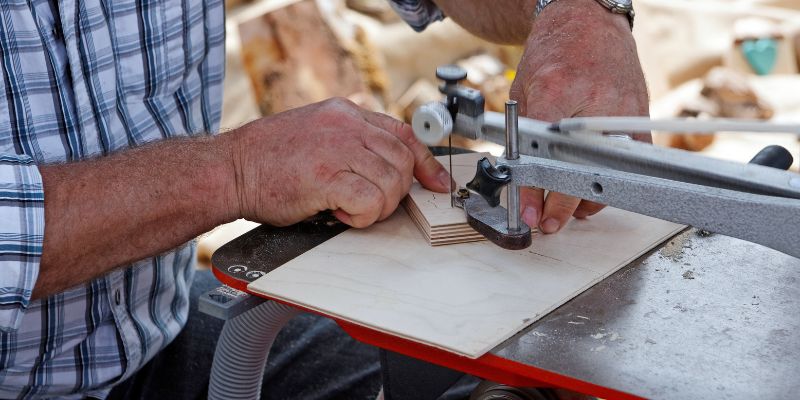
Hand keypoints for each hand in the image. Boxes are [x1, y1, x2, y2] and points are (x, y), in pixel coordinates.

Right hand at [225, 98, 450, 226]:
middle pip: (404, 160)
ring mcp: (338, 149)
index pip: (404, 134)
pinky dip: (363, 216)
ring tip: (350, 209)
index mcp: (346, 113)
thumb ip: (350, 140)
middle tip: (372, 204)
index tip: (436, 184)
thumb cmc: (268, 159)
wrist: (230, 169)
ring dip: (378, 207)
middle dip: (398, 191)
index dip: (426, 163)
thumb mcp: (316, 133)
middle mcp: (347, 125)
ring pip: (392, 183)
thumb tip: (386, 165)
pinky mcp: (327, 176)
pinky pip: (371, 201)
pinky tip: (341, 214)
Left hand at [509, 0, 649, 233]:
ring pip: (610, 173)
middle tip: (548, 223)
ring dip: (588, 198)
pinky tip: (593, 191)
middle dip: (562, 206)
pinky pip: (630, 164)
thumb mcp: (523, 88)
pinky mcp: (639, 118)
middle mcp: (594, 104)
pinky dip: (612, 181)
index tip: (529, 214)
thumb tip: (517, 178)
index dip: (534, 191)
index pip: (542, 155)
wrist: (588, 22)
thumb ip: (520, 132)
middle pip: (580, 171)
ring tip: (568, 208)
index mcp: (557, 92)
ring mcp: (622, 112)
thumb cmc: (553, 52)